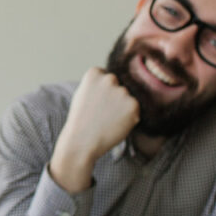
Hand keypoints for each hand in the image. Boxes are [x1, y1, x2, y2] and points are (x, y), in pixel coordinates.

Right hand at [50, 67, 139, 192]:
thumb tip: (114, 80)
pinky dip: (129, 118)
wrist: (82, 142)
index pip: (105, 76)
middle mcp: (110, 78)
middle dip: (114, 98)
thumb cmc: (80, 120)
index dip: (102, 92)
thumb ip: (97, 84)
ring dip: (122, 108)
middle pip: (118, 86)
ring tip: (107, 121)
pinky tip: (115, 125)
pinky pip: (135, 110)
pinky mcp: (134, 105)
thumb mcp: (82, 94)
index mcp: (94, 73)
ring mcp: (123, 91)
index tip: (95, 103)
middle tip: (102, 114)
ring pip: (127, 98)